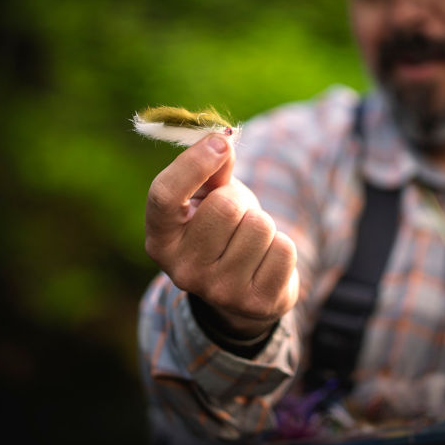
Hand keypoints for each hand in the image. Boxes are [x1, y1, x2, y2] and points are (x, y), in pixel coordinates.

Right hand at [145, 134, 298, 338]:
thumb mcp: (208, 197)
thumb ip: (213, 169)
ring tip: (250, 241)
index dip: (193, 163)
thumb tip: (222, 140)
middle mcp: (182, 270)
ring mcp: (218, 291)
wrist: (241, 288)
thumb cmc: (220, 229)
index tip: (220, 142)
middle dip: (239, 202)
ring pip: (260, 226)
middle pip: (225, 206)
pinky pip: (284, 250)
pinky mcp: (255, 303)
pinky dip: (281, 247)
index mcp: (160, 239)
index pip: (164, 195)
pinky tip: (265, 261)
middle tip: (236, 219)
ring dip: (263, 225)